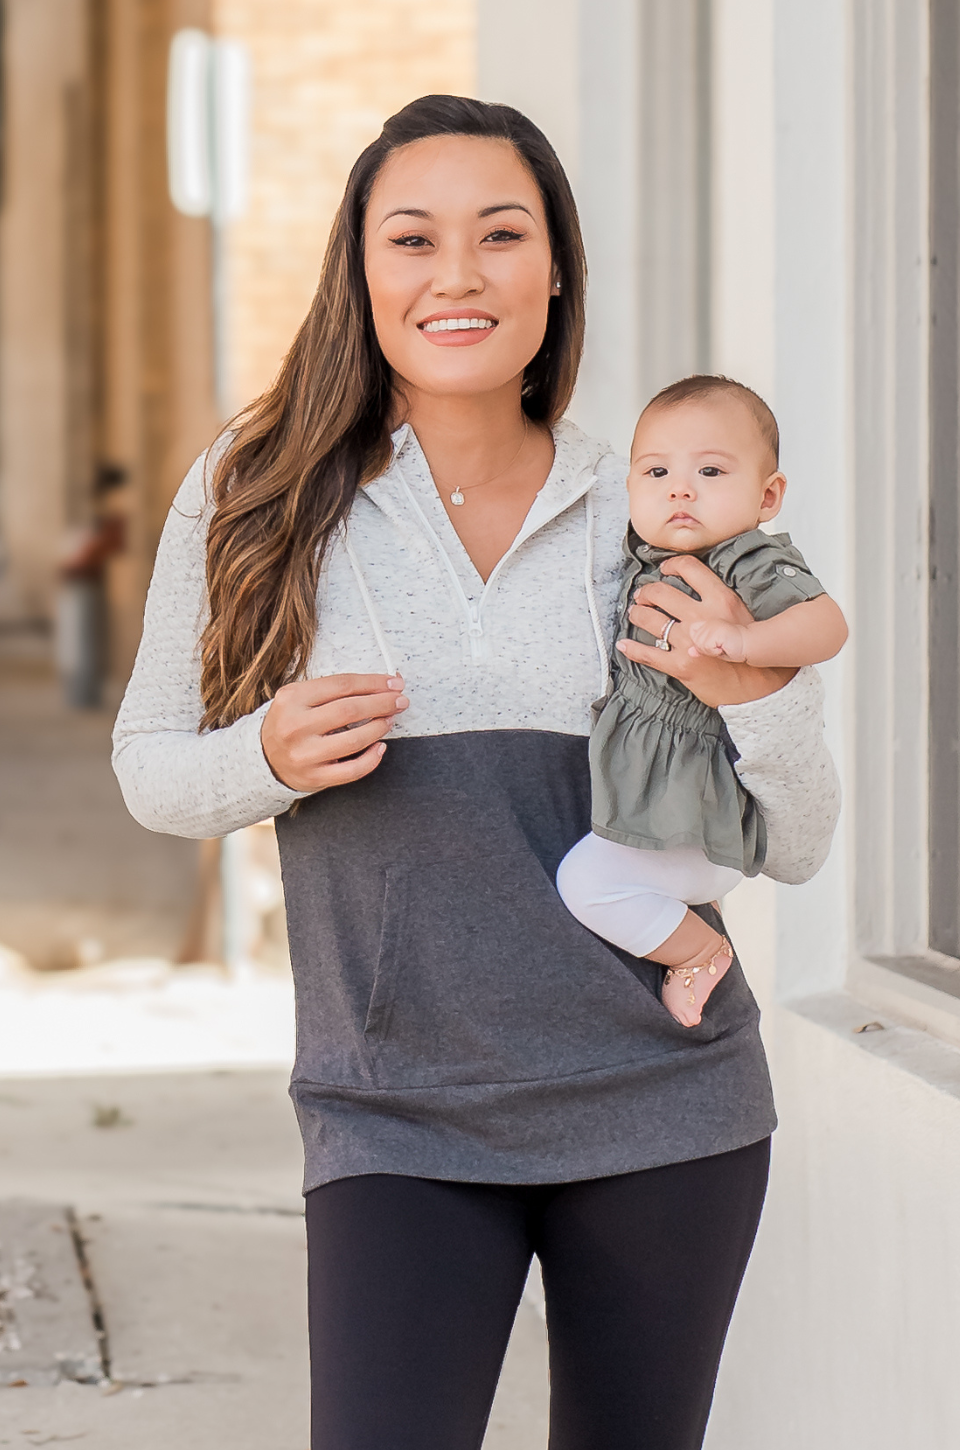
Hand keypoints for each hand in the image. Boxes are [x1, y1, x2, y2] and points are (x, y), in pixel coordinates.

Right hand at [260, 673, 407, 792]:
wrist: (264, 758)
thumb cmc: (291, 722)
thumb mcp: (299, 697)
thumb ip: (334, 690)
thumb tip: (381, 686)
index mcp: (292, 698)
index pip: (342, 685)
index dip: (373, 683)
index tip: (394, 683)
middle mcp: (295, 726)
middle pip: (350, 710)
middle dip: (382, 703)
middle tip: (400, 700)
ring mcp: (304, 755)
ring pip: (354, 740)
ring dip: (380, 727)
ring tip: (390, 719)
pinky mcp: (314, 777)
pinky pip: (352, 770)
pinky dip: (372, 758)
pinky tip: (381, 747)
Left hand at [617, 555, 794, 707]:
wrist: (762, 689)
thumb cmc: (756, 655)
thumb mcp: (745, 617)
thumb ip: (722, 602)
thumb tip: (700, 588)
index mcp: (722, 601)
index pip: (691, 569)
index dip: (671, 565)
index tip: (664, 569)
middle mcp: (703, 618)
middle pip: (662, 593)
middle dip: (646, 592)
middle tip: (643, 595)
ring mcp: (690, 642)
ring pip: (650, 620)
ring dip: (637, 614)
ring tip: (635, 613)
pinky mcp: (681, 665)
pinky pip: (648, 654)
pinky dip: (632, 649)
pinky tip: (624, 645)